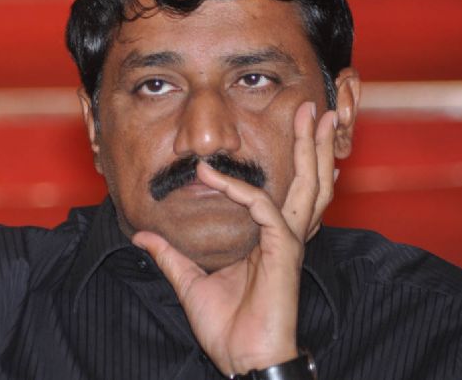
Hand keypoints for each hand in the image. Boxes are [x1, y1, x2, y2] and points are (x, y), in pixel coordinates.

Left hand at [132, 101, 336, 375]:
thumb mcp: (190, 283)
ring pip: (308, 185)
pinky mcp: (283, 251)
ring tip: (318, 116)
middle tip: (316, 108)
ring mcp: (287, 241)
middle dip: (314, 142)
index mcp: (271, 238)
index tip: (245, 141)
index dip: (280, 163)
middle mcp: (286, 234)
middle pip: (309, 179)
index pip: (283, 190)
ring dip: (312, 149)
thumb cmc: (227, 327)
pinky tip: (213, 176)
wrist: (242, 360)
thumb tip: (143, 237)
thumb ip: (170, 256)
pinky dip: (240, 190)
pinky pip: (263, 208)